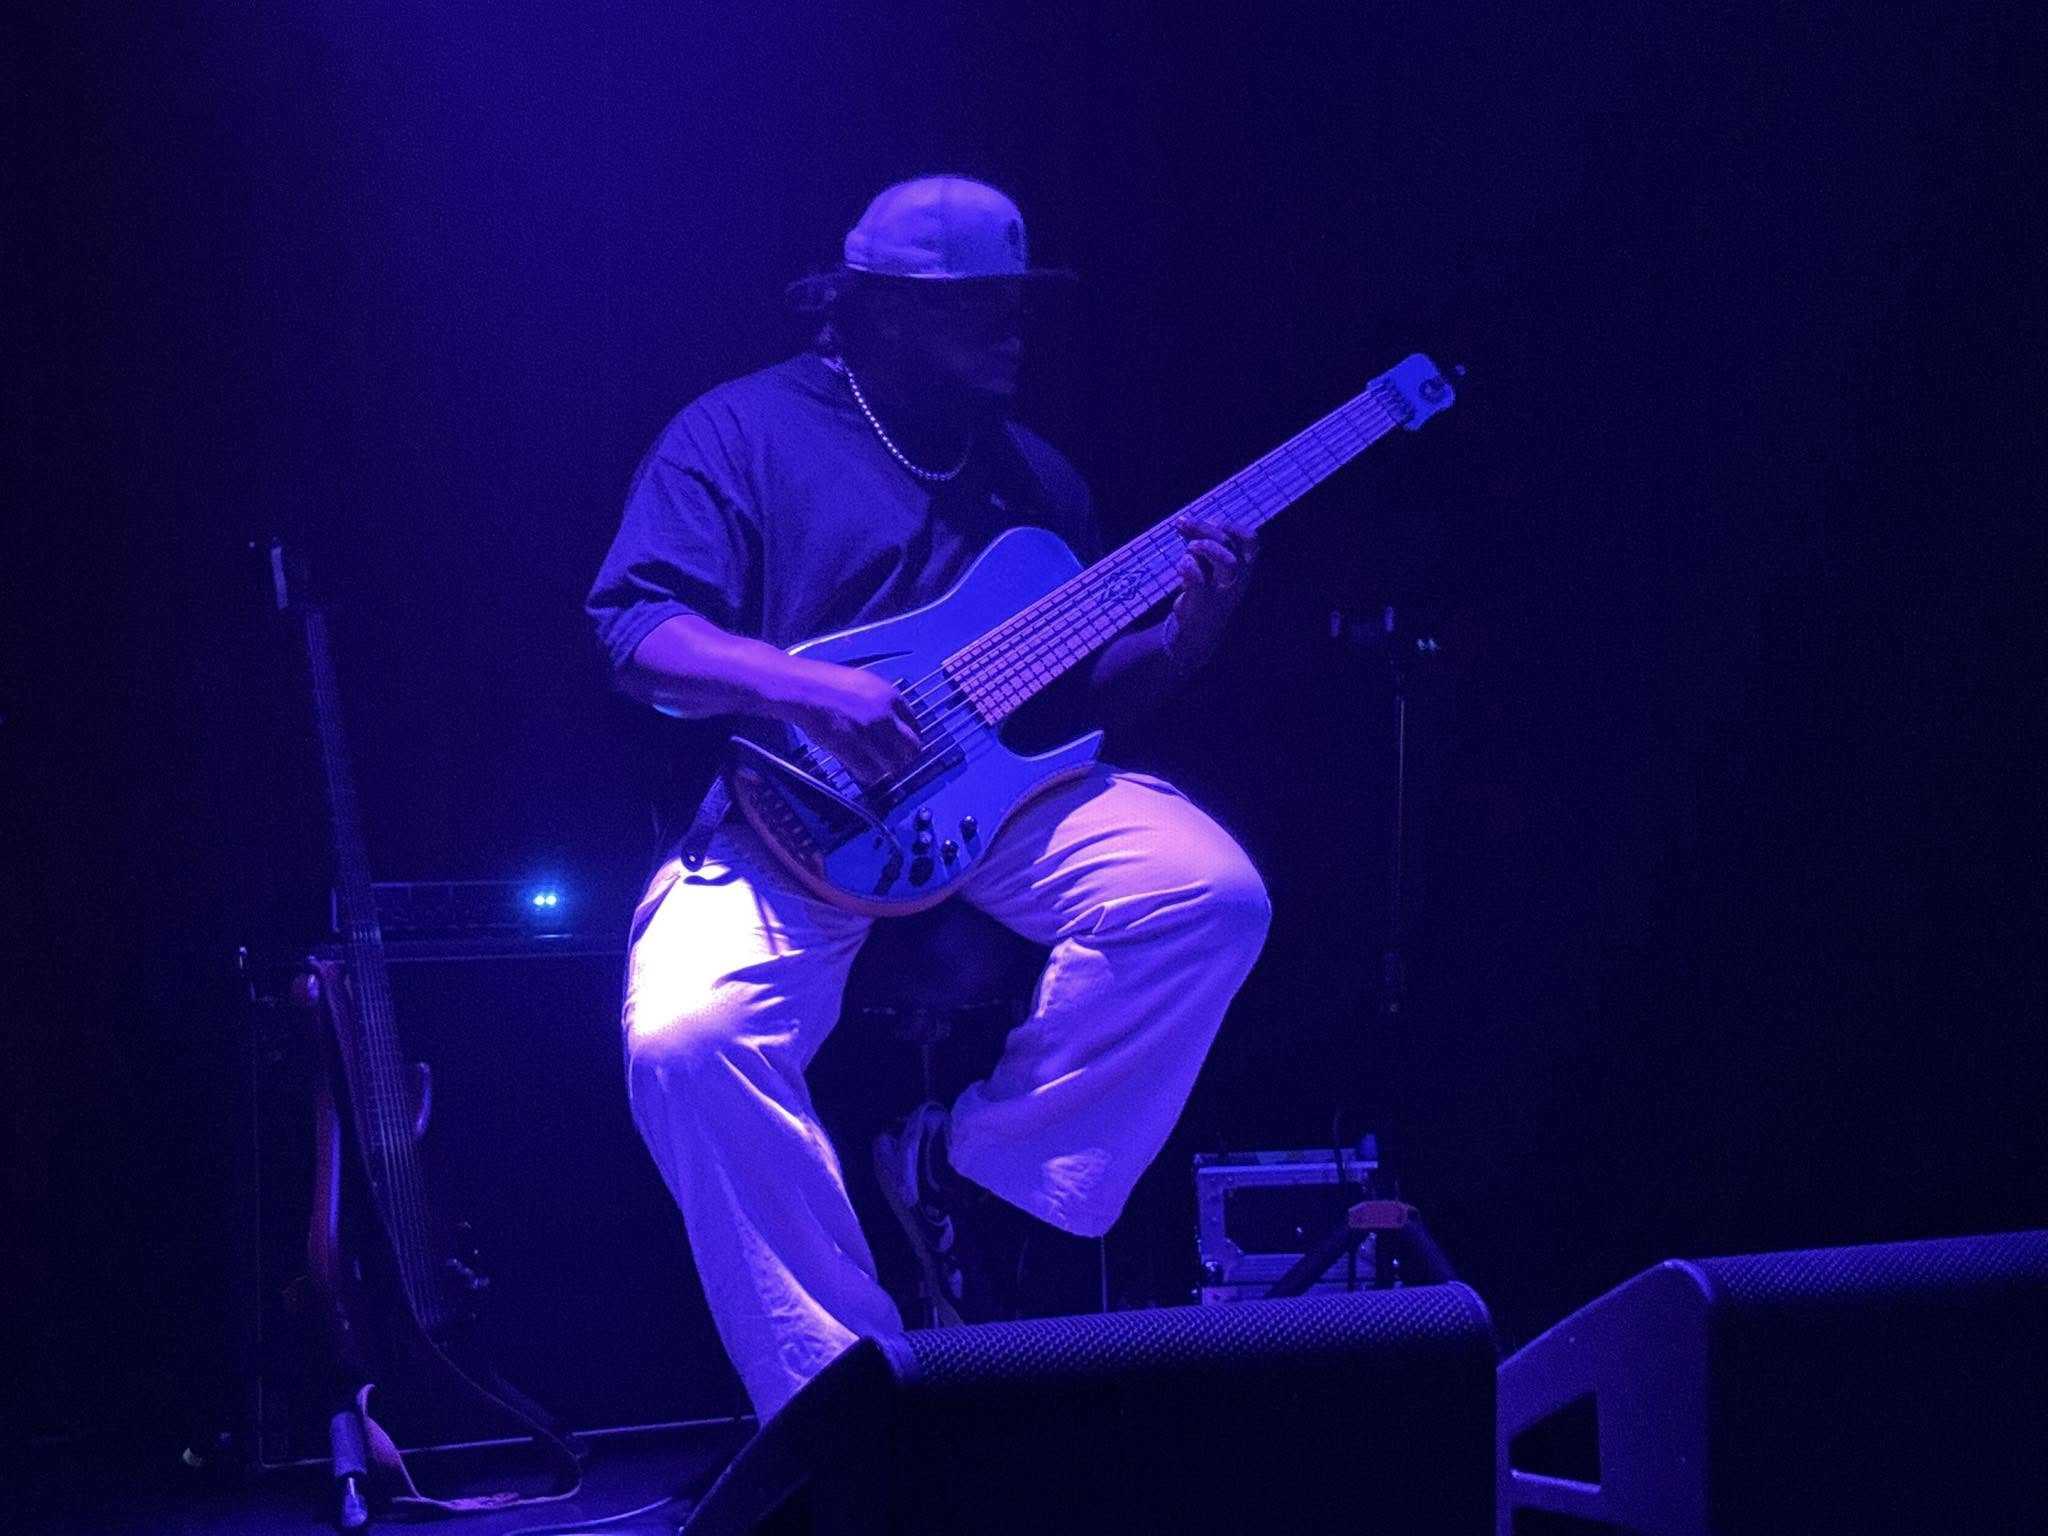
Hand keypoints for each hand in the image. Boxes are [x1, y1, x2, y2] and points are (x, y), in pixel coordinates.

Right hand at [790, 663, 925, 785]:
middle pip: (911, 748)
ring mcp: (867, 733)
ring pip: (893, 765)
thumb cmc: (830, 683)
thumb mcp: (866, 683)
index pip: (916, 725)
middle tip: (895, 760)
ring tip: (877, 765)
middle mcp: (884, 715)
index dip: (910, 738)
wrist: (804, 688)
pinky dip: (869, 774)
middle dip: (905, 757)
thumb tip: (898, 722)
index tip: (903, 745)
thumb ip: (885, 702)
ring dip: (887, 768)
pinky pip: (870, 773)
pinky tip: (862, 768)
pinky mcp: (849, 748)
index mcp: (890, 696)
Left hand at [1167, 515, 1257, 671]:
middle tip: (1185, 524)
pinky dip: (1189, 567)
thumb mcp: (1206, 568)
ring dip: (1206, 547)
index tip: (1213, 520)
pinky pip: (1200, 581)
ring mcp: (1221, 593)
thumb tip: (1184, 521)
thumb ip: (1199, 545)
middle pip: (1232, 547)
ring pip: (1228, 562)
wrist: (1196, 633)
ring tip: (1189, 548)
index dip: (1233, 526)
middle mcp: (1236, 581)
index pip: (1251, 541)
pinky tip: (1182, 564)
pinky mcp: (1203, 604)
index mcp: (1242, 570)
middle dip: (1208, 530)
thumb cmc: (1203, 592)